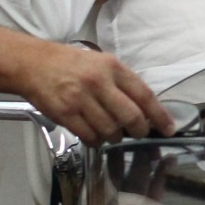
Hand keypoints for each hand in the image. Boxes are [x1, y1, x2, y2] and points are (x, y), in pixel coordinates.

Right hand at [18, 43, 175, 144]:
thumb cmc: (72, 64)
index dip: (159, 115)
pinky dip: (97, 141)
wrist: (35, 64)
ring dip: (115, 137)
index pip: (144, 95)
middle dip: (140, 130)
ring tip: (113, 133)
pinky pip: (89, 136)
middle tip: (140, 133)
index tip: (169, 128)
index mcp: (113, 68)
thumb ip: (122, 83)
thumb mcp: (102, 63)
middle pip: (130, 116)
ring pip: (110, 130)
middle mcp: (99, 83)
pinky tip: (96, 136)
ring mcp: (81, 99)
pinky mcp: (65, 114)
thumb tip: (144, 108)